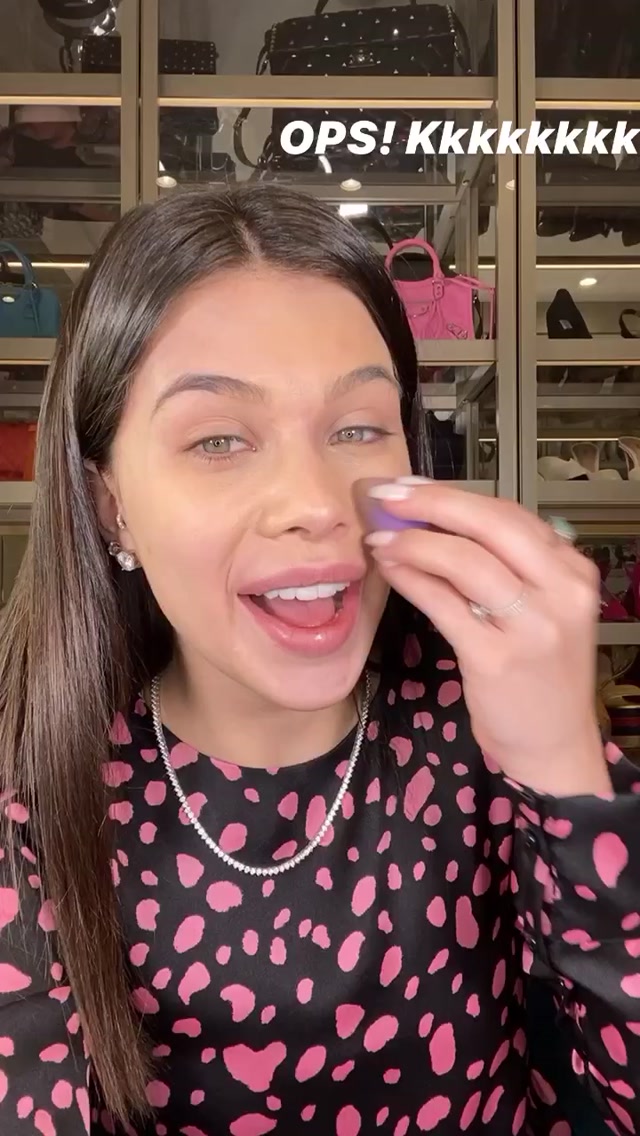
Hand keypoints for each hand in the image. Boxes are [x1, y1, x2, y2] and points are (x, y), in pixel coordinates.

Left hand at [364, 478, 610, 797]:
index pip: (510, 514)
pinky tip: (390, 569)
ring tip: (380, 537)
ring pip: (464, 560)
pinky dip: (411, 579)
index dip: (454, 495)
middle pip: (490, 524)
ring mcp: (531, 626)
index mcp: (573, 572)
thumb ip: (504, 566)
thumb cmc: (539, 674)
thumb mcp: (539, 610)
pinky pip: (443, 603)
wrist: (554, 744)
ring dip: (413, 542)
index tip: (412, 487)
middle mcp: (560, 593)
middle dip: (431, 503)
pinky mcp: (496, 658)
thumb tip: (435, 518)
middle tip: (387, 496)